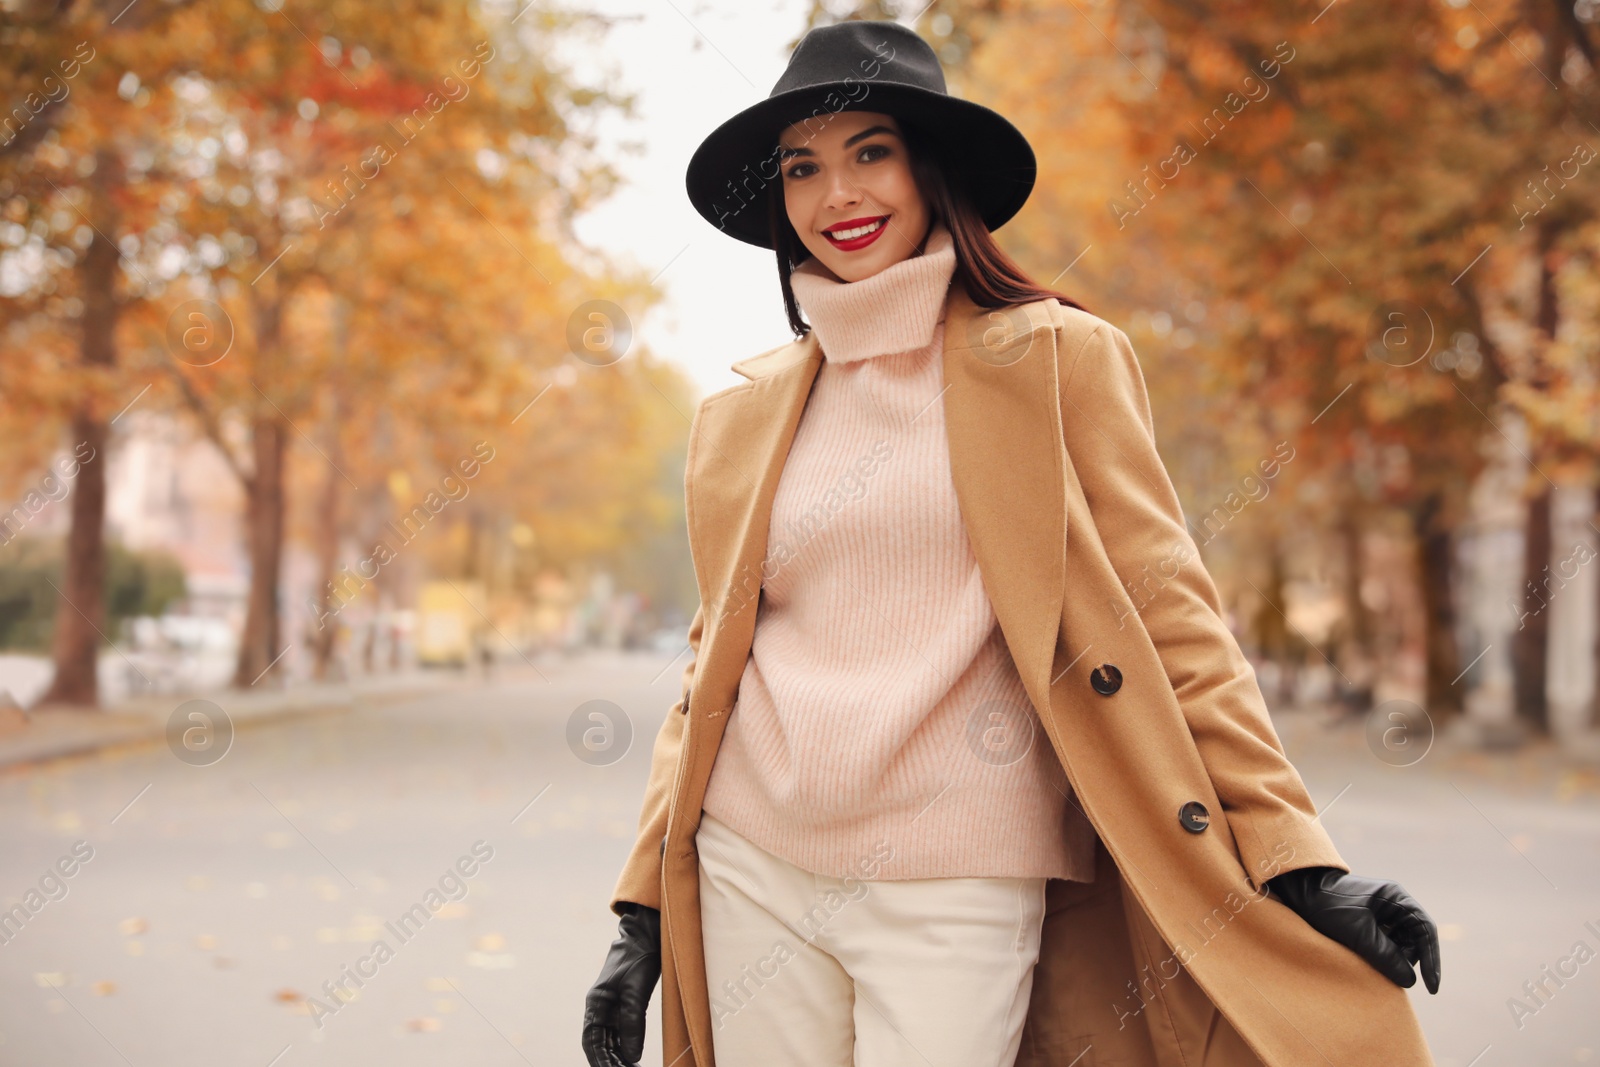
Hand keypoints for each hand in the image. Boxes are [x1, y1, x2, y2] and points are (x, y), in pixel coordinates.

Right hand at [582, 902, 661, 1066]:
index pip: (591, 1040)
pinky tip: (634, 1058)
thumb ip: (632, 1023)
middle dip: (610, 1061)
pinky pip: (623, 1033)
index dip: (598, 1060)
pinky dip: (627, 1046)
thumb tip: (631, 1055)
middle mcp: (601, 1007)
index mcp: (596, 1002)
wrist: (647, 937)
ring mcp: (613, 1007)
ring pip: (611, 1040)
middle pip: (601, 1044)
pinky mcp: (625, 1006)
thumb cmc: (638, 959)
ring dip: (619, 1057)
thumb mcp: (636, 991)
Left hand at [1267, 866, 1439, 993]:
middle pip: (1414, 940)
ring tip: (1370, 960)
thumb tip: (1409, 981)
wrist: (1299, 891)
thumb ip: (1385, 956)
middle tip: (1387, 971)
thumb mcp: (1358, 933)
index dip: (1431, 960)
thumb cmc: (1328, 905)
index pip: (1425, 931)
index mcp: (1396, 898)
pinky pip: (1385, 944)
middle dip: (1406, 959)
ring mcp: (1382, 913)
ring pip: (1399, 945)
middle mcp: (1393, 904)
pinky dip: (1380, 954)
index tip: (1431, 987)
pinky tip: (1365, 958)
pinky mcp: (1369, 922)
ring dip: (1391, 958)